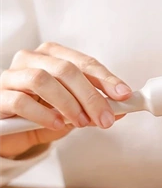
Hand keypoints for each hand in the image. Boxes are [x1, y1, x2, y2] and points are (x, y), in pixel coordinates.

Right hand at [0, 42, 131, 158]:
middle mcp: (31, 59)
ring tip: (82, 122)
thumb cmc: (43, 113)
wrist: (10, 132)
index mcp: (53, 55)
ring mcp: (11, 76)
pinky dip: (43, 113)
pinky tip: (57, 124)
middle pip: (66, 69)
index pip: (84, 62)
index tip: (123, 94)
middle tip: (105, 117)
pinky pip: (20, 101)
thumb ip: (93, 107)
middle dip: (90, 95)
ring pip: (42, 80)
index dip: (106, 78)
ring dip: (68, 103)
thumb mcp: (73, 110)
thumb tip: (121, 109)